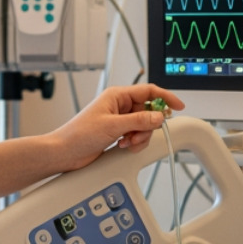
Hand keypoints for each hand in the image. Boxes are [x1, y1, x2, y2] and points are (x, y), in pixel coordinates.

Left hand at [45, 84, 185, 172]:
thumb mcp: (113, 126)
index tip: (177, 106)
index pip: (148, 91)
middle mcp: (119, 106)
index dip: (165, 97)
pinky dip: (134, 142)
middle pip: (148, 111)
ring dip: (140, 136)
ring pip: (144, 125)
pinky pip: (136, 135)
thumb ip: (139, 121)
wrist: (65, 152)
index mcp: (117, 96)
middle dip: (148, 126)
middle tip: (138, 135)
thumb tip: (158, 116)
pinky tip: (123, 146)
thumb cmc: (79, 134)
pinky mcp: (118, 133)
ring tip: (127, 142)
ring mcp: (119, 120)